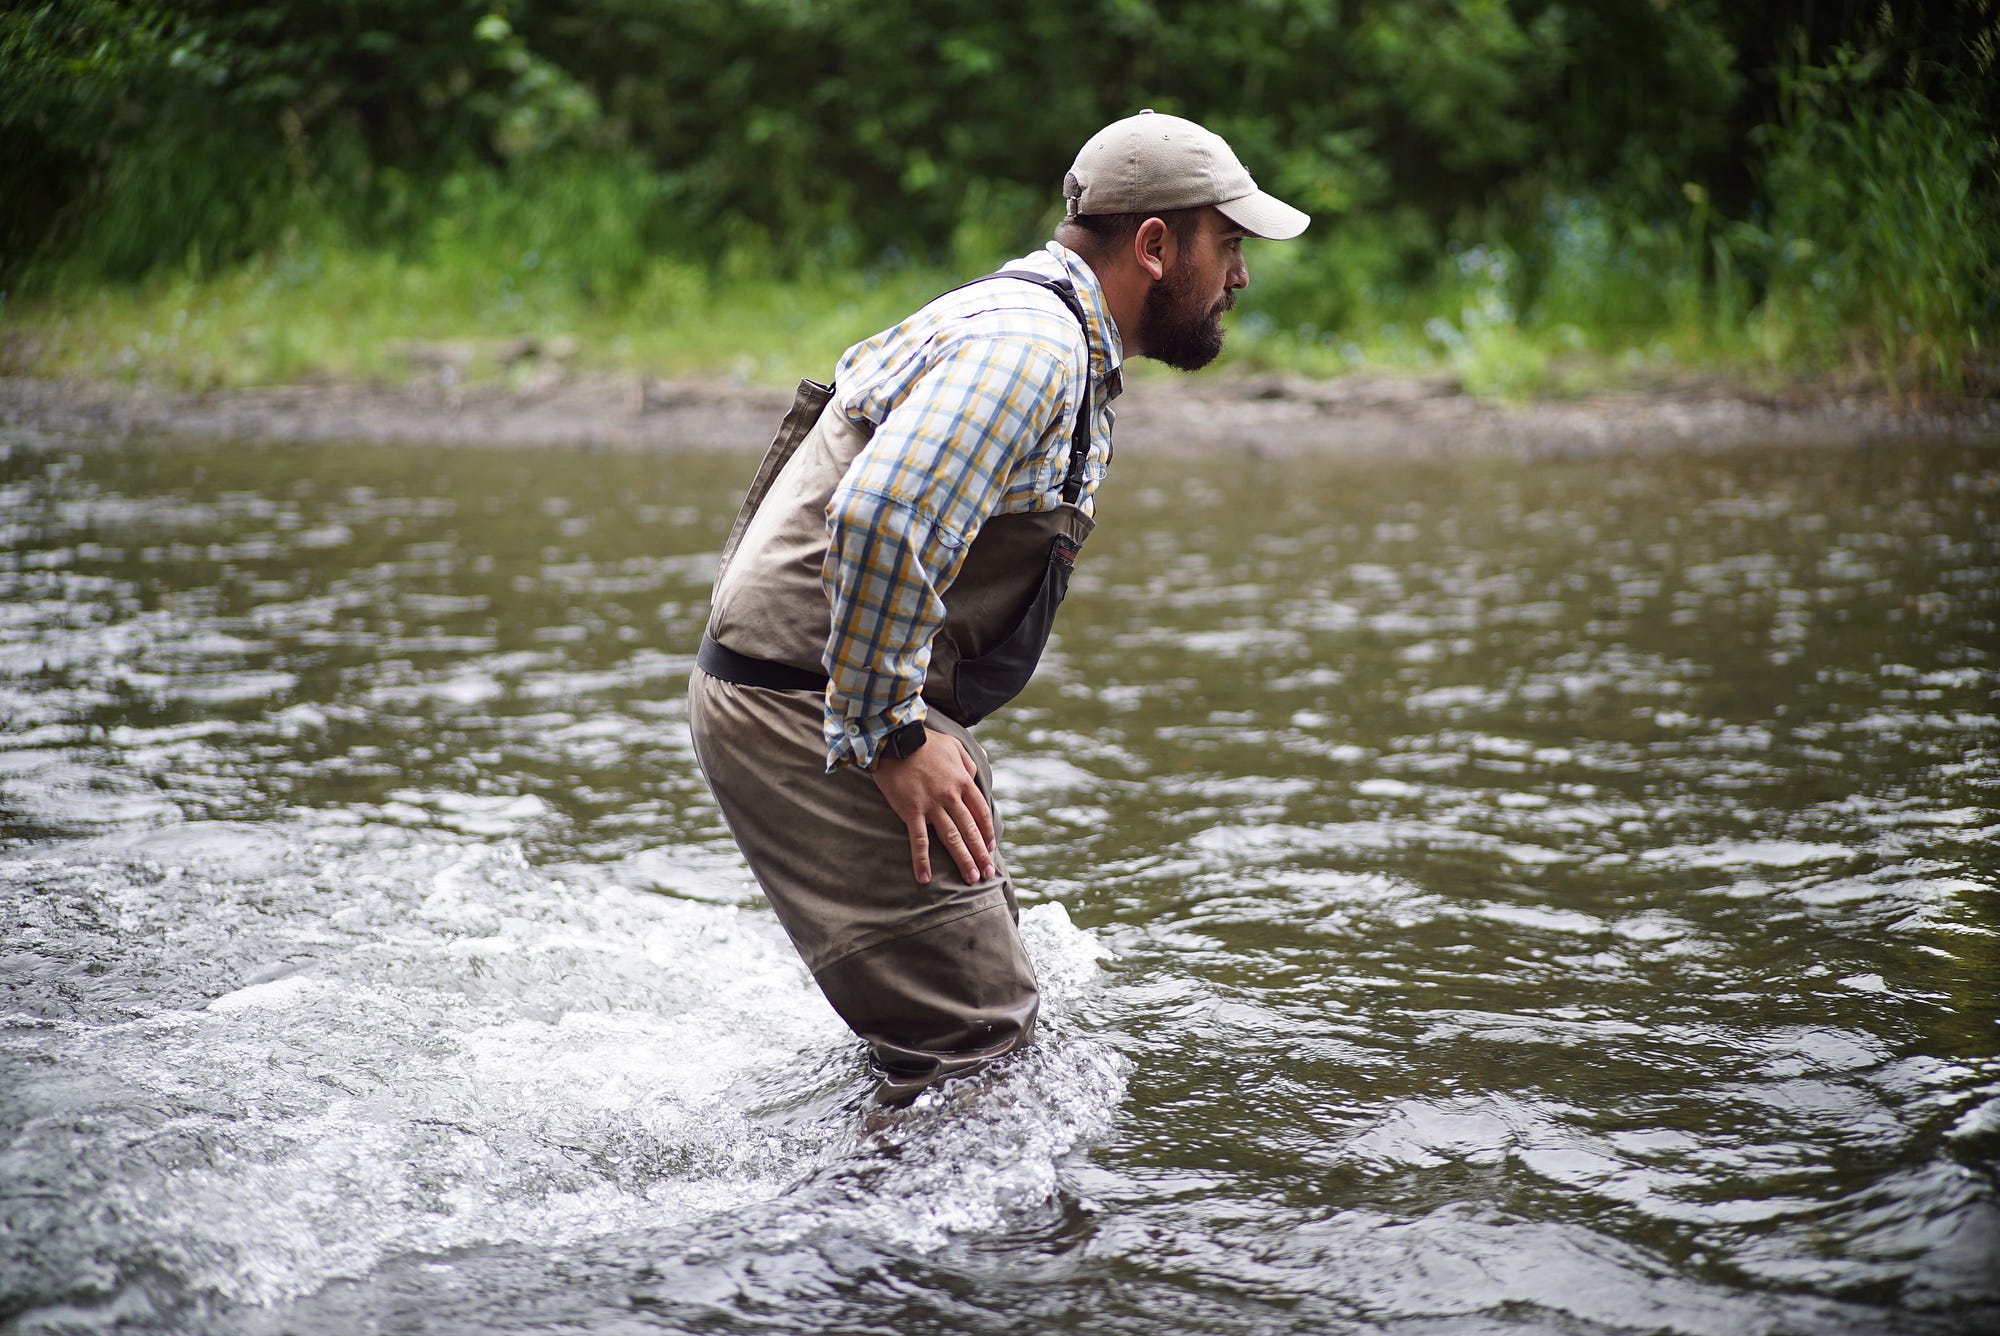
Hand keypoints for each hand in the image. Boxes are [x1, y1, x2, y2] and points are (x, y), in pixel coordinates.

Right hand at [871, 733, 996, 885]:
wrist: (895, 739)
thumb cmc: (924, 741)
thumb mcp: (954, 746)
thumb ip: (968, 762)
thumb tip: (974, 776)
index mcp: (963, 781)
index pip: (980, 813)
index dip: (987, 833)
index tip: (990, 848)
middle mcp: (951, 796)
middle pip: (970, 830)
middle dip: (980, 854)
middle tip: (987, 873)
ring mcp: (931, 805)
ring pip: (951, 838)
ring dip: (962, 860)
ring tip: (971, 878)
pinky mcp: (911, 811)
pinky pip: (919, 840)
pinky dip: (922, 860)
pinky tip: (924, 878)